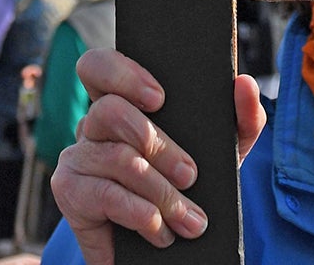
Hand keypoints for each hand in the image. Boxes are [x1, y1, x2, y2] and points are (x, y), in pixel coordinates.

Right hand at [50, 47, 264, 264]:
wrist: (166, 250)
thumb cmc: (189, 188)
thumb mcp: (223, 153)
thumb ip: (241, 117)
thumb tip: (244, 83)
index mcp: (121, 103)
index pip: (98, 66)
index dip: (122, 73)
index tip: (160, 99)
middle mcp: (92, 125)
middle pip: (110, 110)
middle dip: (159, 145)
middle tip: (190, 174)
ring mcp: (77, 157)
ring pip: (119, 158)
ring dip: (162, 193)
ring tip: (190, 220)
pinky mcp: (69, 192)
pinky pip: (106, 194)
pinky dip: (142, 214)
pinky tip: (161, 231)